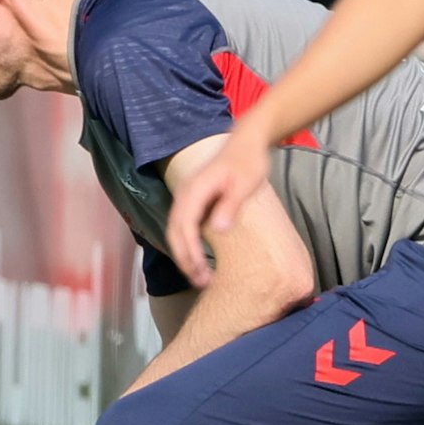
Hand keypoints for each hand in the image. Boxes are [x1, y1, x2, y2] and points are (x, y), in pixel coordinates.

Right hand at [166, 128, 275, 288]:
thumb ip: (230, 205)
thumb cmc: (248, 162)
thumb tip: (218, 229)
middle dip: (184, 260)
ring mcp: (186, 198)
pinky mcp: (192, 202)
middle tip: (201, 282)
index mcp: (195, 190)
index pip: (185, 226)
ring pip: (176, 231)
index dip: (190, 252)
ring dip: (184, 256)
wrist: (247, 141)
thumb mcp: (244, 183)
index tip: (201, 272)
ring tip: (199, 277)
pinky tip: (199, 260)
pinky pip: (183, 227)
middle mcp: (185, 195)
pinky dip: (186, 246)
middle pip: (175, 232)